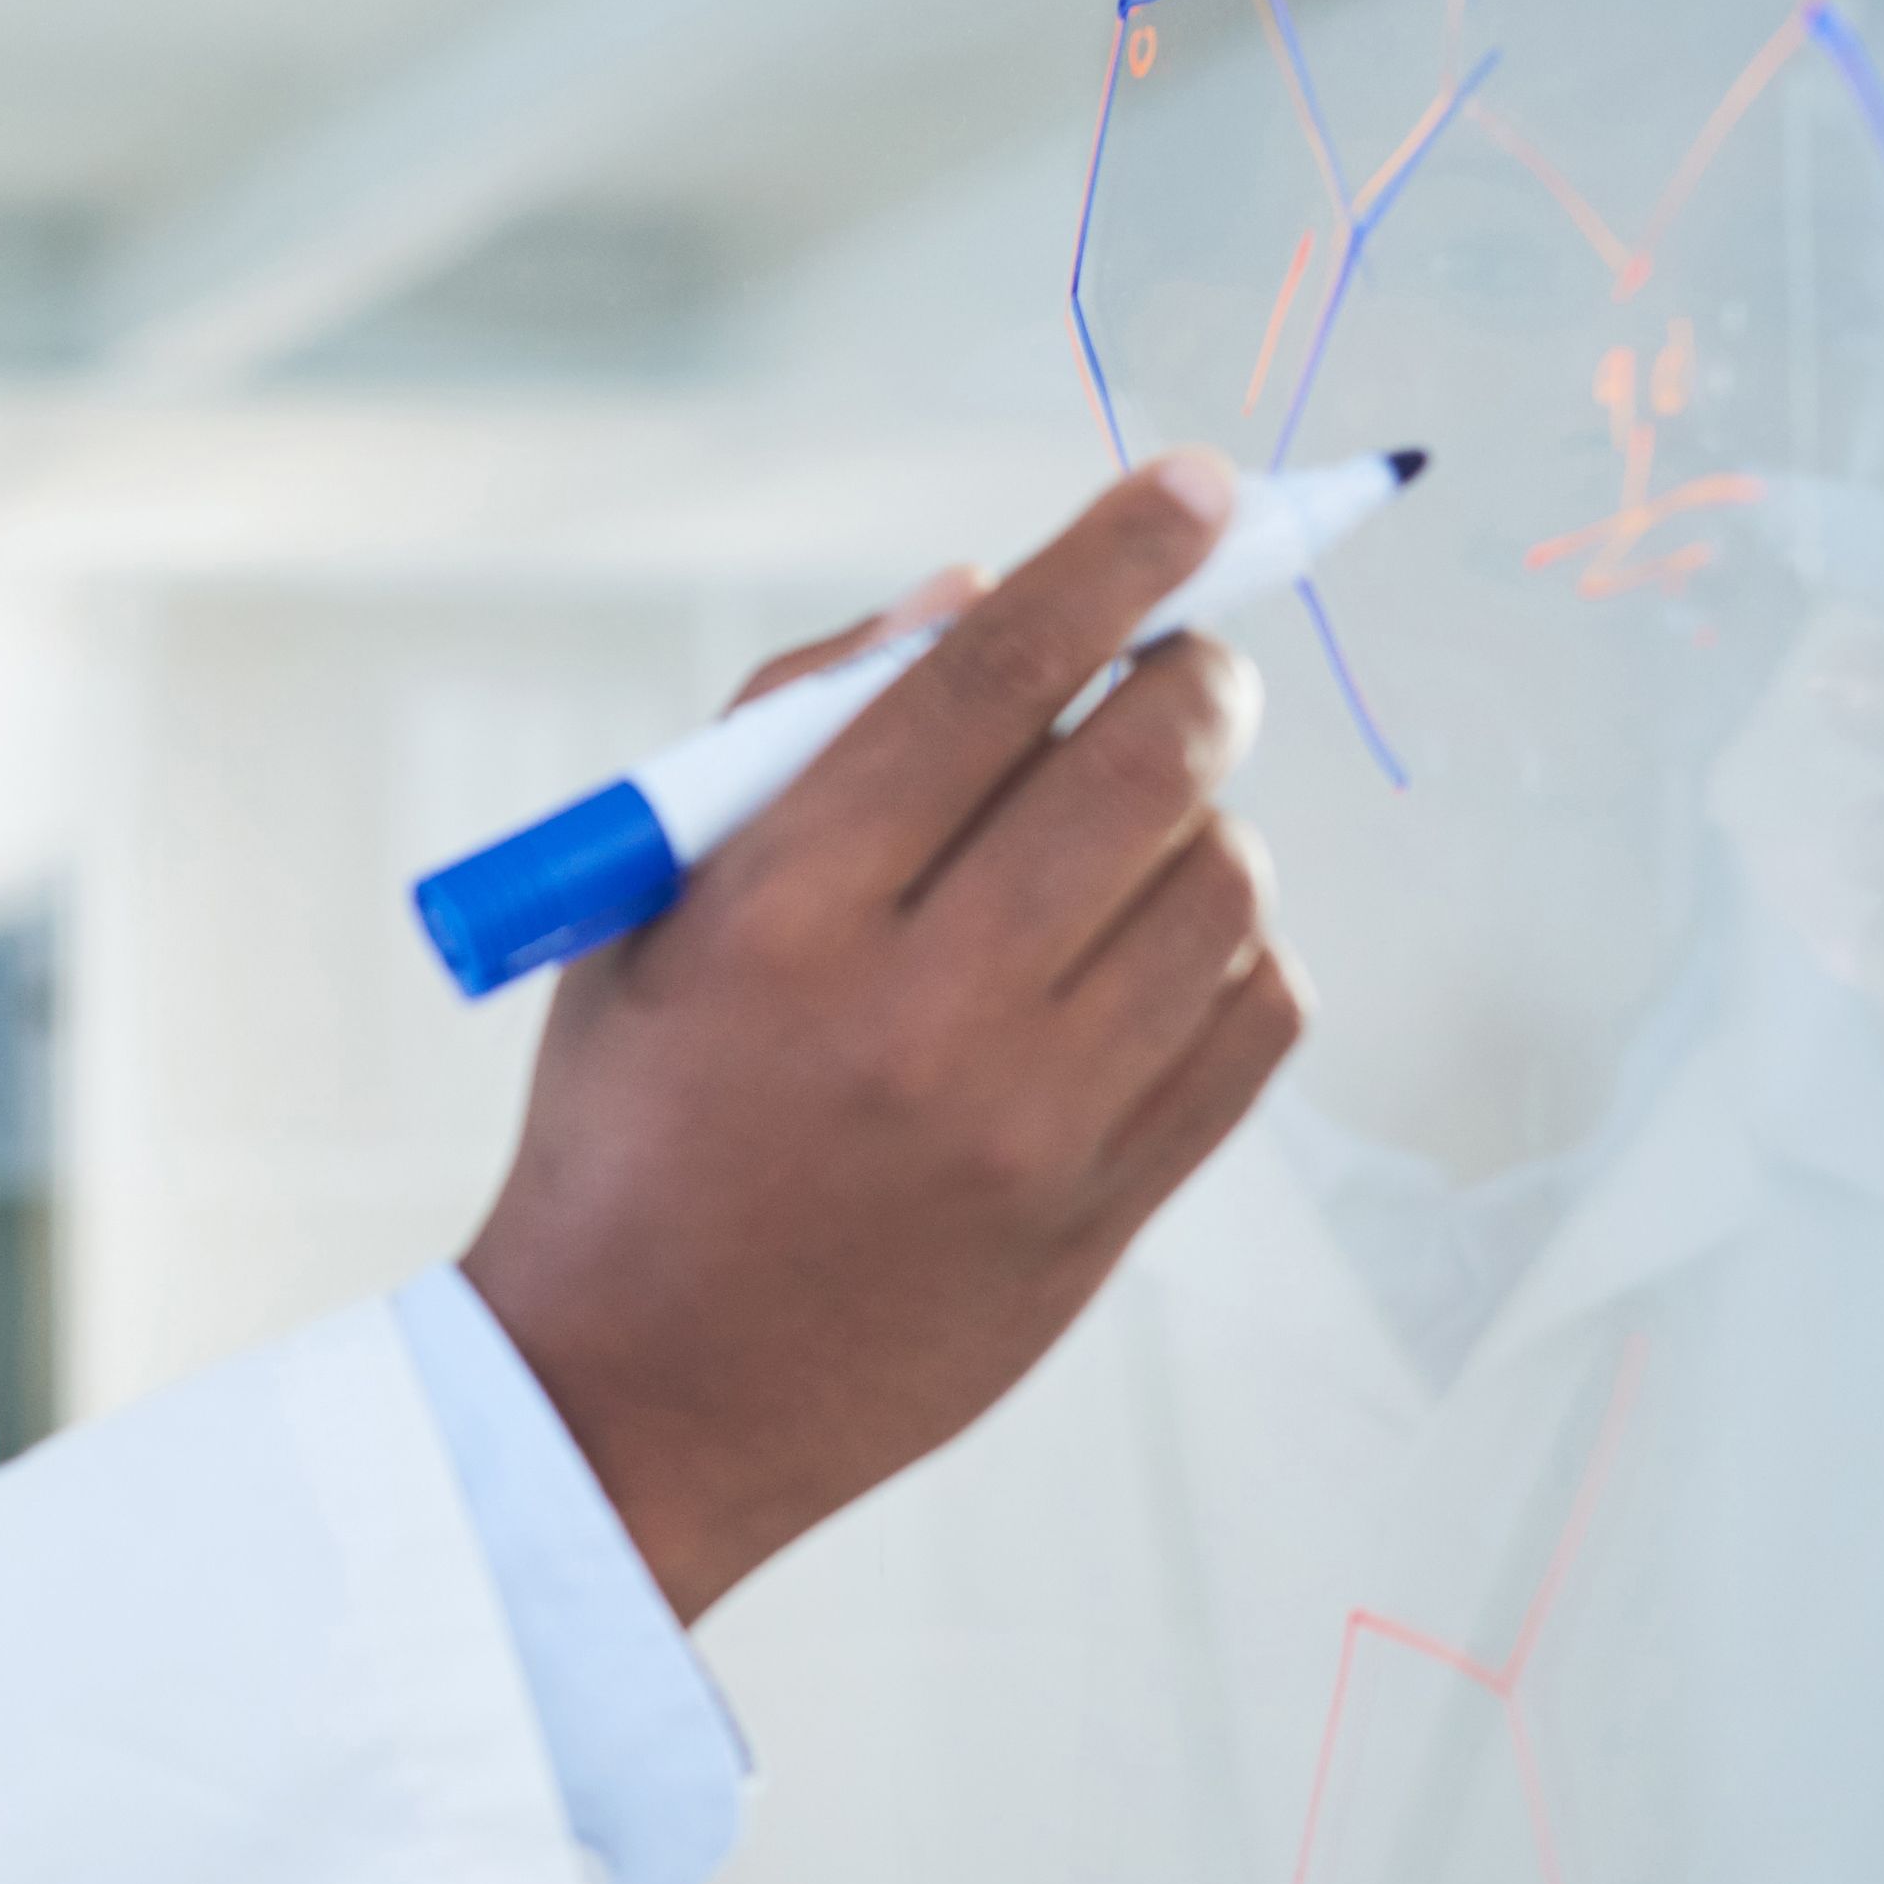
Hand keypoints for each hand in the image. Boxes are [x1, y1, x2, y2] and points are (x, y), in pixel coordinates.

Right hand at [456, 454, 1303, 1616]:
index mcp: (775, 918)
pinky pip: (1257, 1025)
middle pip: (1143, 768)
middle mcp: (916, 1012)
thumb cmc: (626, 1128)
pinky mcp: (1103, 1212)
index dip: (1106, 560)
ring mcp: (1028, 1124)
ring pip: (1223, 889)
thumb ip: (790, 732)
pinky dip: (1238, 956)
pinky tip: (1162, 952)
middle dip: (1190, 678)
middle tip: (1179, 669)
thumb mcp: (641, 913)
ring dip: (1207, 822)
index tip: (1194, 485)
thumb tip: (972, 596)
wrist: (633, 1398)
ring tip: (1139, 837)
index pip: (984, 683)